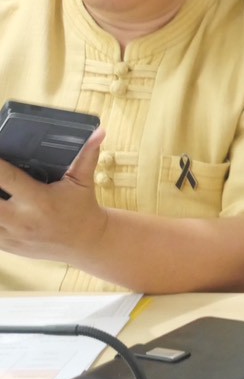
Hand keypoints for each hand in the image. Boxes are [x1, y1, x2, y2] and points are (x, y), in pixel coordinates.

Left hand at [0, 129, 107, 262]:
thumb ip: (87, 155)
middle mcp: (22, 219)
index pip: (6, 177)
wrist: (86, 243)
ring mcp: (12, 235)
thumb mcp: (84, 181)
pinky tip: (0, 204)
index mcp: (39, 200)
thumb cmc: (82, 207)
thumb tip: (98, 132)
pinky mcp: (6, 246)